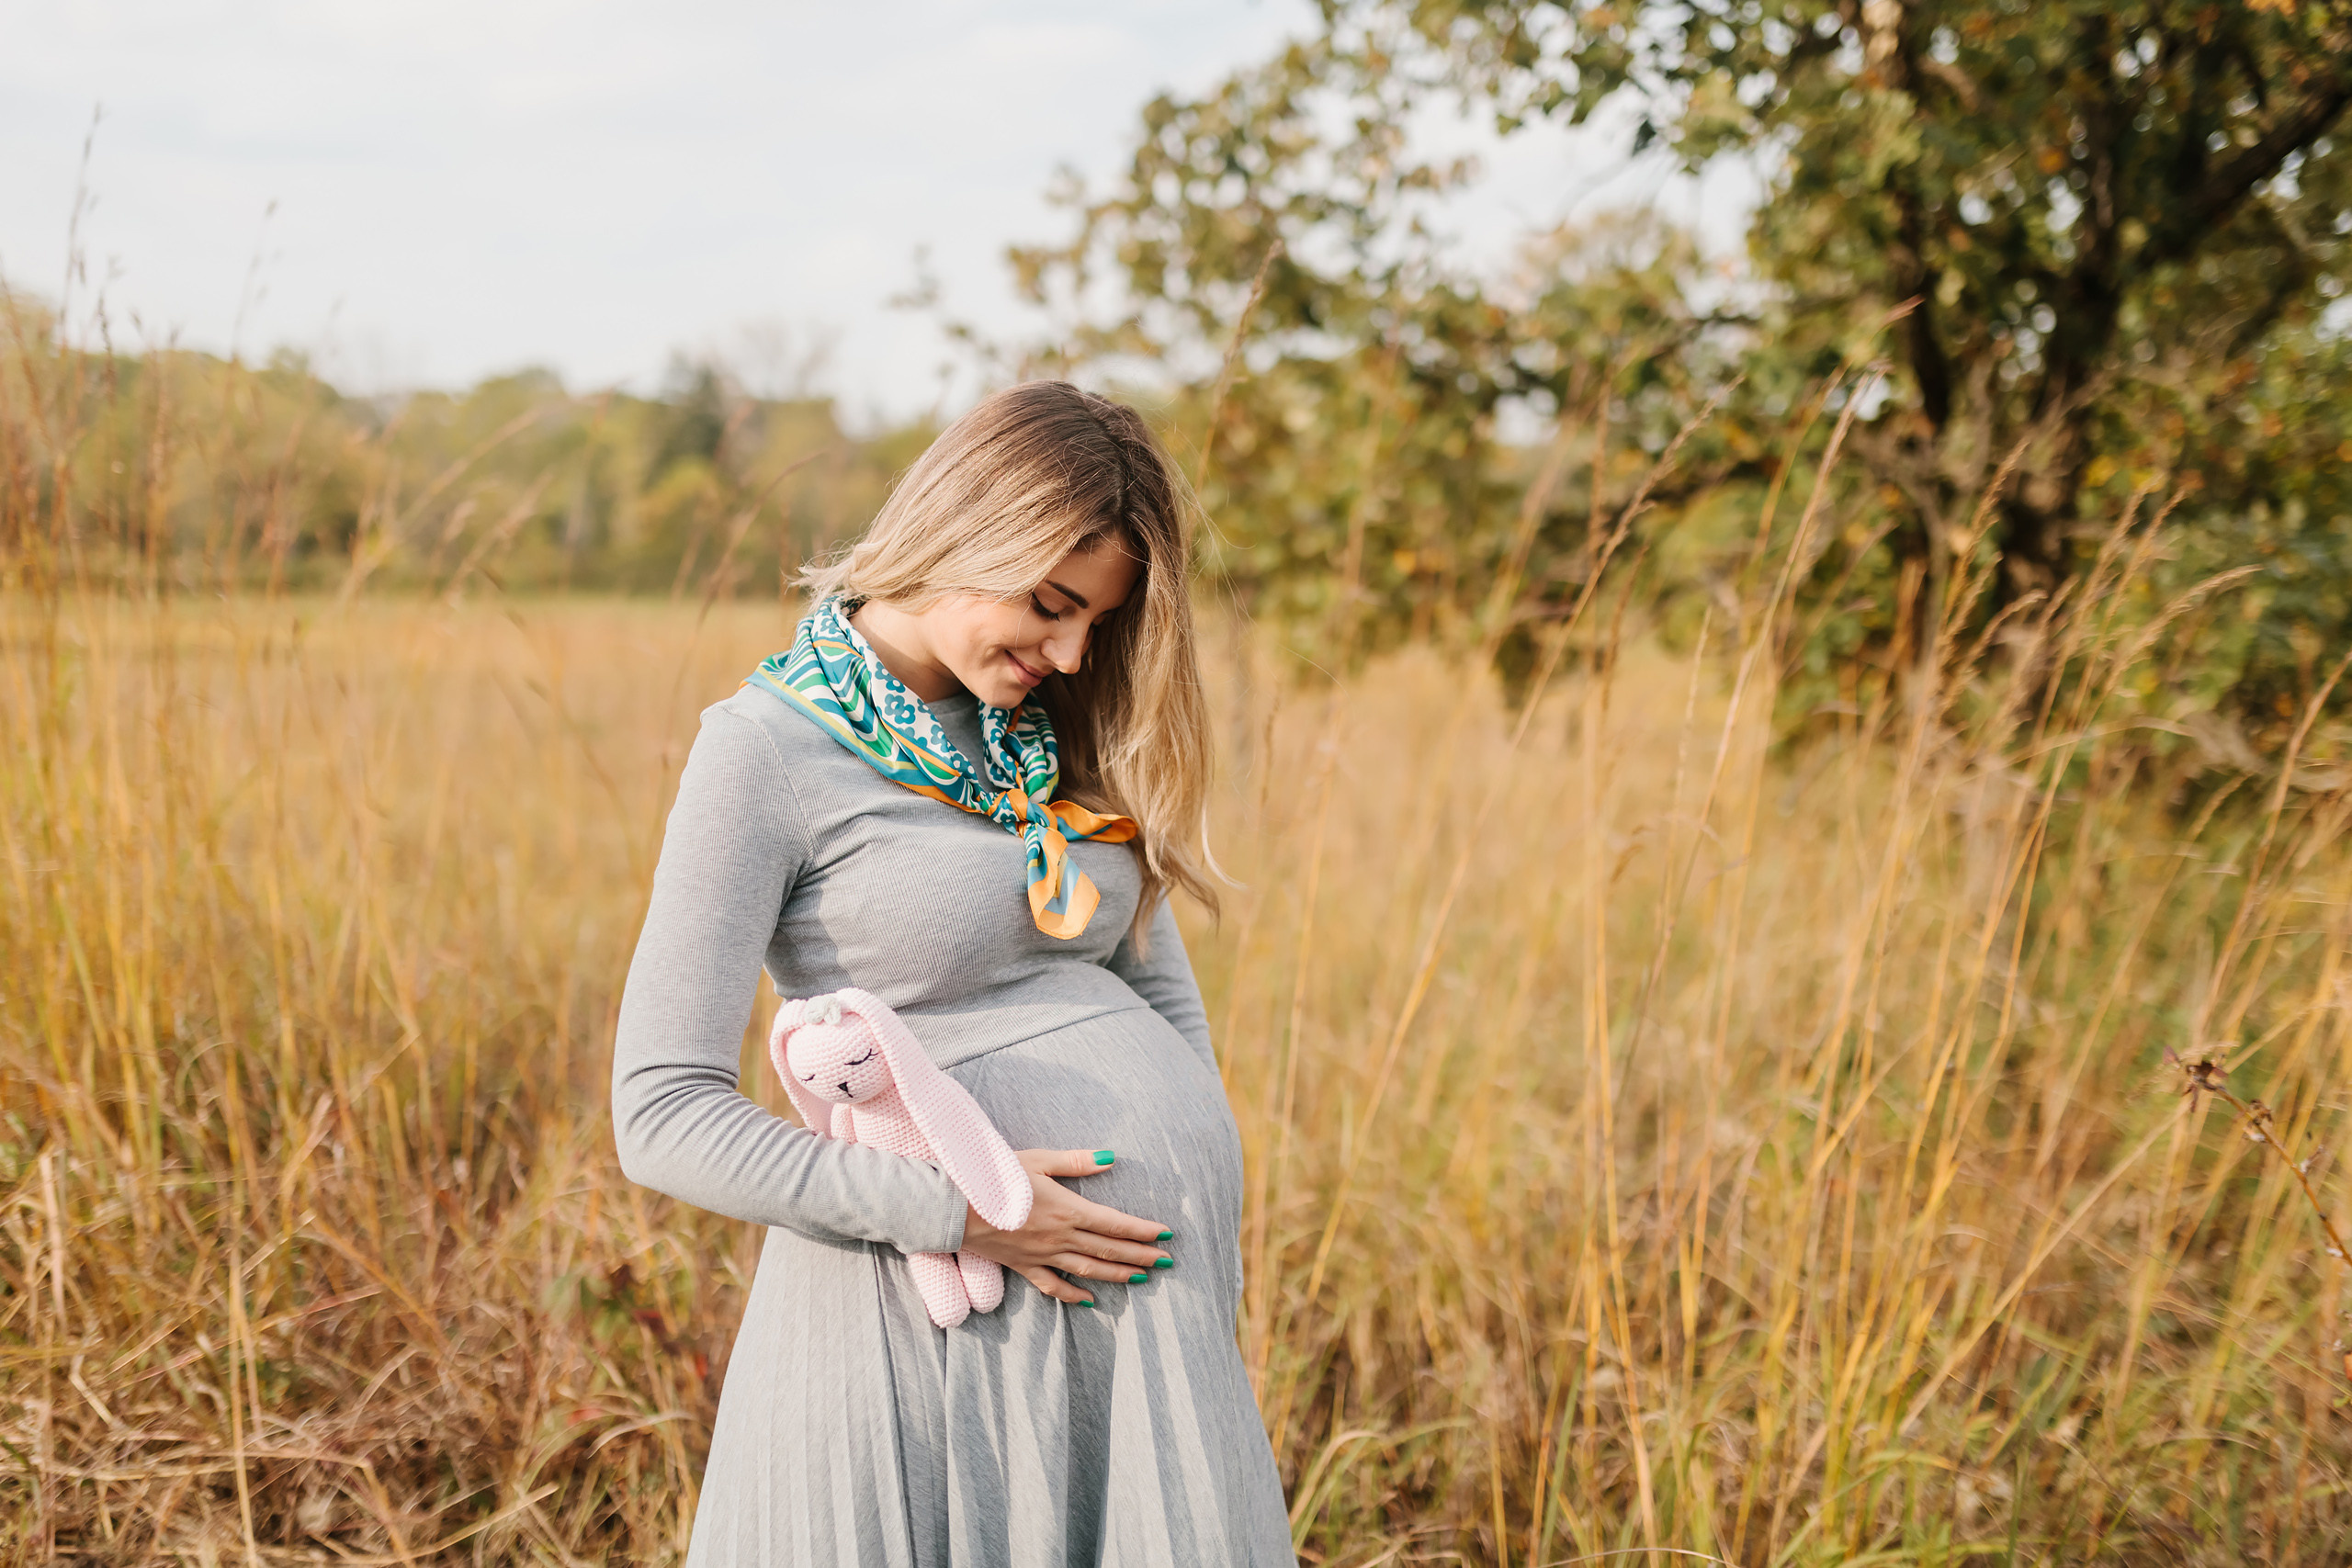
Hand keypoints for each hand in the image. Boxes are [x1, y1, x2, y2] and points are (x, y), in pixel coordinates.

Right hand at [960, 1148, 1172, 1305]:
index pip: (1115, 1224)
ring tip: (1143, 1278)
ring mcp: (1043, 1256)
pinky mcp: (1024, 1267)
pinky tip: (1090, 1301)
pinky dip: (1074, 1296)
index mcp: (1068, 1210)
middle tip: (1167, 1262)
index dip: (1143, 1231)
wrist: (953, 1207)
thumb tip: (1111, 1158)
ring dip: (1118, 1275)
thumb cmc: (994, 1177)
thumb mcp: (1038, 1161)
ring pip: (1089, 1270)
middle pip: (1109, 1250)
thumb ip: (1076, 1162)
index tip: (1166, 1234)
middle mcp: (1060, 1237)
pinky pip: (1054, 1287)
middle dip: (1141, 1255)